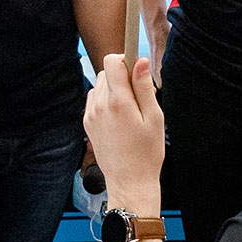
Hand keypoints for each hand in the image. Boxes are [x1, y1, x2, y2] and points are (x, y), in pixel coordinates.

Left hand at [82, 52, 164, 209]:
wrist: (129, 181)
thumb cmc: (147, 153)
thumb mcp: (154, 118)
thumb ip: (144, 87)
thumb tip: (140, 60)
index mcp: (118, 102)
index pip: (112, 62)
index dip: (126, 59)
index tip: (138, 70)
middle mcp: (100, 105)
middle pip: (107, 72)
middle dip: (123, 76)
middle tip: (141, 96)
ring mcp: (91, 115)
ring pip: (100, 85)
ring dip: (114, 88)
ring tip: (131, 109)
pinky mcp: (87, 124)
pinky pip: (94, 100)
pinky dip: (106, 100)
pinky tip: (119, 117)